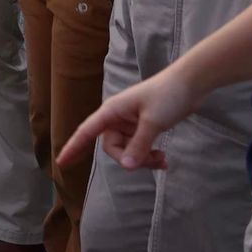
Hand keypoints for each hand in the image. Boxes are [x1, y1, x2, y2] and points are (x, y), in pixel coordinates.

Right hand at [56, 65, 202, 171]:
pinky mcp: (143, 127)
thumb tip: (126, 167)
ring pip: (127, 150)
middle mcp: (117, 118)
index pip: (87, 131)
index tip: (61, 162)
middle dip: (130, 159)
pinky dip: (149, 155)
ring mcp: (130, 123)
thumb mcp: (152, 122)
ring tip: (162, 159)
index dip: (73, 147)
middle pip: (112, 147)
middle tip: (152, 160)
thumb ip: (138, 145)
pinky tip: (163, 159)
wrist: (189, 84)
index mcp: (112, 111)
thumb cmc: (167, 96)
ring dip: (143, 159)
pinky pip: (138, 147)